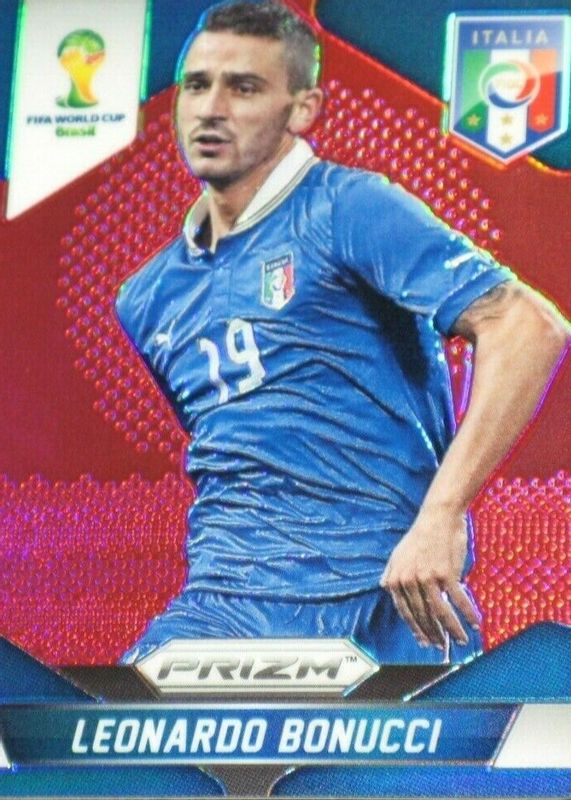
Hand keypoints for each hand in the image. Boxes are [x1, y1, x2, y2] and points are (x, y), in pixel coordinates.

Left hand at [380, 507, 480, 648]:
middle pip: (423, 616)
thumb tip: (385, 587)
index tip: (424, 641)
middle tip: (443, 646)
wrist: (438, 517)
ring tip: (461, 641)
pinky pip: (458, 600)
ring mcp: (427, 578)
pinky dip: (468, 614)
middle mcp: (408, 581)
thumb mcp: (397, 554)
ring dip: (452, 630)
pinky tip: (475, 624)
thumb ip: (390, 573)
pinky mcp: (446, 574)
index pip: (405, 612)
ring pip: (440, 613)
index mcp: (396, 579)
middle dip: (434, 634)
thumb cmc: (420, 536)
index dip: (415, 629)